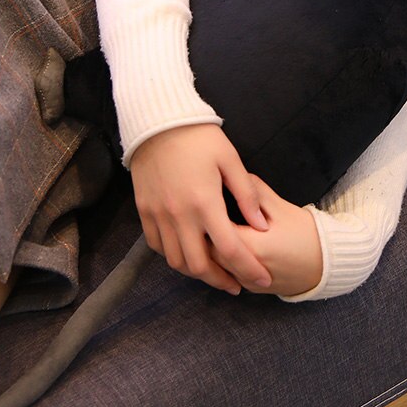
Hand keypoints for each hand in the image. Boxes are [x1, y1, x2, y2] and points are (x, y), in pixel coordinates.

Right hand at [128, 123, 272, 294]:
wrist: (159, 122)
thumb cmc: (200, 137)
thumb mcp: (231, 161)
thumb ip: (246, 195)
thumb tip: (261, 226)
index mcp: (205, 203)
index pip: (231, 249)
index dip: (248, 270)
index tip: (262, 280)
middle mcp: (179, 215)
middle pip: (199, 266)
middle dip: (220, 281)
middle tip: (238, 285)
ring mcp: (158, 216)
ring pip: (176, 261)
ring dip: (197, 272)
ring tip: (216, 273)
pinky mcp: (144, 212)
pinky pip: (158, 246)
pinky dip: (174, 257)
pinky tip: (189, 253)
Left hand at [214, 178, 323, 296]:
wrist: (328, 264)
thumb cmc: (307, 234)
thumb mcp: (282, 208)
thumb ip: (256, 192)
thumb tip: (237, 176)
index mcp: (250, 246)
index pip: (213, 231)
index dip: (207, 215)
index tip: (208, 201)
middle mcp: (244, 269)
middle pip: (209, 252)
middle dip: (206, 233)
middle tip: (206, 214)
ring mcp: (247, 283)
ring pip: (216, 268)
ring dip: (212, 250)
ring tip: (212, 229)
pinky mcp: (253, 289)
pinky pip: (229, 276)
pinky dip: (224, 263)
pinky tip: (228, 247)